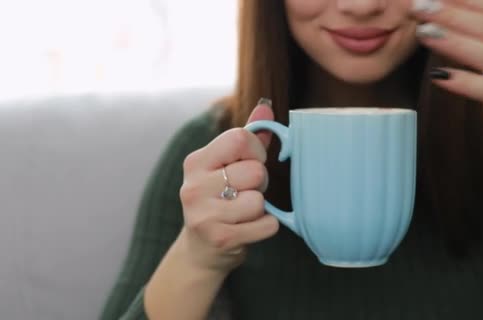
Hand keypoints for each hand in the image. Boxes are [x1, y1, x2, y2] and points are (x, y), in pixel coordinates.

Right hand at [177, 100, 278, 273]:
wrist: (201, 250)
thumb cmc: (220, 200)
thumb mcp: (226, 166)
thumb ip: (247, 136)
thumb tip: (267, 106)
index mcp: (196, 162)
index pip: (240, 138)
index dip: (256, 151)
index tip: (251, 163)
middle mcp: (194, 186)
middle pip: (255, 171)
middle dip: (259, 183)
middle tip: (244, 193)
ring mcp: (204, 214)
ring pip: (260, 200)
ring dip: (261, 208)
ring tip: (242, 213)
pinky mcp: (220, 238)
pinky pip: (267, 225)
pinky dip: (265, 227)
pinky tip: (247, 229)